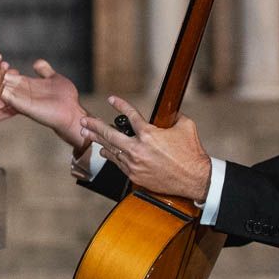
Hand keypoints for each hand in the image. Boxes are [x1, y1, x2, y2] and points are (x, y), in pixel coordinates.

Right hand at [0, 59, 87, 148]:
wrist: (72, 113)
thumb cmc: (66, 99)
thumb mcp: (54, 78)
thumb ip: (44, 70)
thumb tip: (37, 63)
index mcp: (26, 84)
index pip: (6, 75)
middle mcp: (20, 91)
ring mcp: (20, 99)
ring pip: (0, 89)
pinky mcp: (23, 106)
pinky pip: (6, 98)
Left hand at [79, 96, 211, 200]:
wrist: (195, 179)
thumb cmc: (191, 153)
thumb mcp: (186, 127)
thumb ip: (173, 117)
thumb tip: (170, 111)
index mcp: (149, 134)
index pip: (130, 115)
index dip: (120, 105)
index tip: (111, 99)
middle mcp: (138, 149)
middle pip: (110, 135)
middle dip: (94, 126)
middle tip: (83, 121)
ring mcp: (135, 164)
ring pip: (111, 150)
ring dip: (98, 141)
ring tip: (87, 134)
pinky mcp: (135, 177)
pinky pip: (118, 164)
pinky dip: (110, 156)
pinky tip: (104, 152)